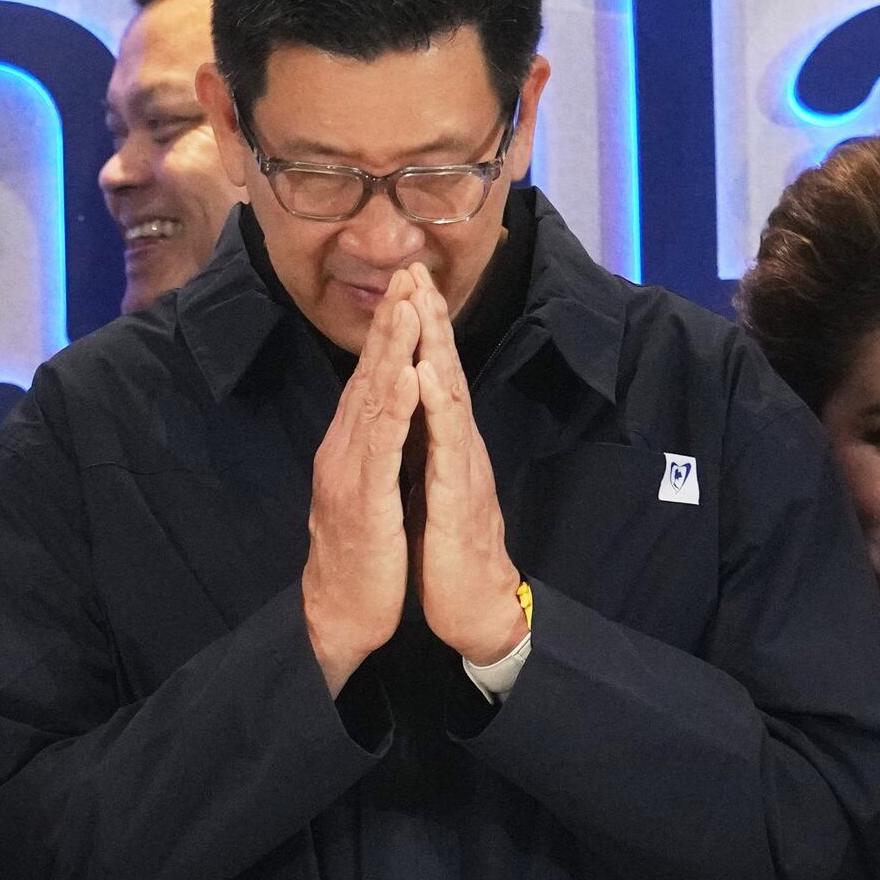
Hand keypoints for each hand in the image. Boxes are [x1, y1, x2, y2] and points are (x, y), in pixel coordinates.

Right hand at [300, 279, 423, 687]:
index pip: (373, 380)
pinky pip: (379, 445)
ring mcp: (348, 473)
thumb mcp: (372, 493)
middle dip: (391, 322)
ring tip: (408, 307)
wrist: (341, 614)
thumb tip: (389, 417)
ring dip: (390, 351)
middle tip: (407, 272)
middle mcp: (344, 451)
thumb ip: (377, 452)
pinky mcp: (361, 500)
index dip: (391, 333)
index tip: (410, 288)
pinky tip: (403, 375)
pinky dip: (391, 406)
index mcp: (353, 449)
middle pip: (369, 376)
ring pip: (371, 400)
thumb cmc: (363, 557)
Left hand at [406, 273, 526, 665]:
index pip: (433, 379)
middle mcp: (459, 449)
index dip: (421, 333)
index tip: (406, 286)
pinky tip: (427, 375)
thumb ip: (429, 451)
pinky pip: (447, 445)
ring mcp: (463, 470)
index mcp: (446, 447)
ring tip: (423, 304)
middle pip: (445, 374)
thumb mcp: (432, 491)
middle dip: (430, 321)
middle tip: (416, 270)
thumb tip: (418, 418)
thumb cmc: (450, 554)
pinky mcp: (459, 499)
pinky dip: (438, 407)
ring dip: (437, 348)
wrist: (473, 609)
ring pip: (450, 398)